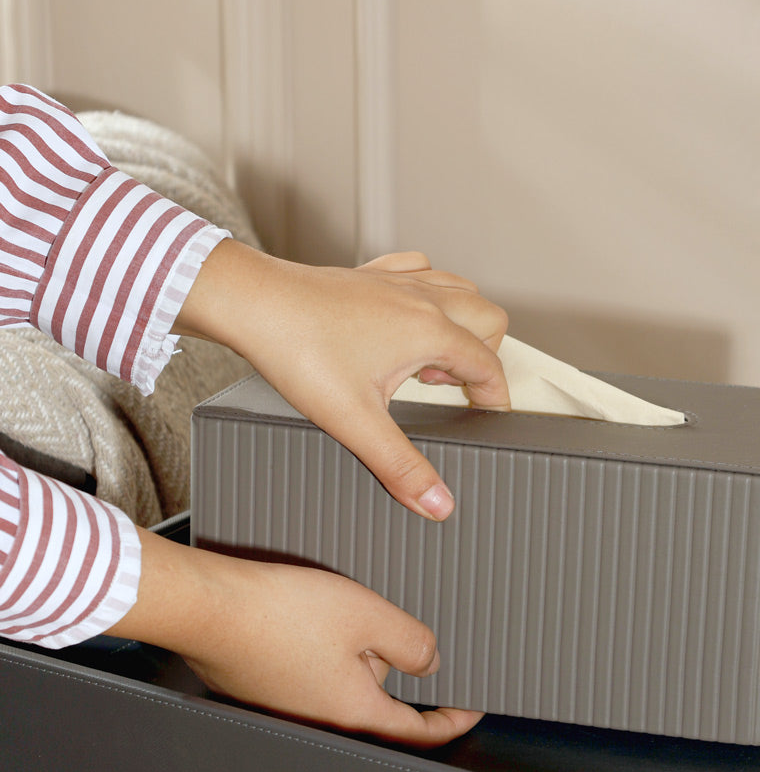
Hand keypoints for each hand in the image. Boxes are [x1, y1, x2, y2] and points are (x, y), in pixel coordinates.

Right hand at [110, 531, 483, 747]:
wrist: (211, 607)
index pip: (417, 733)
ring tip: (334, 608)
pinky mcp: (268, 689)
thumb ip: (412, 642)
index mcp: (354, 713)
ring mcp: (292, 708)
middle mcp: (322, 720)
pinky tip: (308, 616)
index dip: (451, 721)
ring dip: (353, 646)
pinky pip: (314, 670)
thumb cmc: (282, 613)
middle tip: (379, 618)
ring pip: (345, 679)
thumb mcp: (369, 616)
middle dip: (388, 657)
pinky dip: (323, 646)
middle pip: (379, 697)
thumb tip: (430, 663)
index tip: (470, 709)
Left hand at [176, 243, 509, 520]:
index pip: (489, 363)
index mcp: (429, 330)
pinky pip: (421, 270)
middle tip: (452, 388)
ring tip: (429, 358)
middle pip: (488, 317)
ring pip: (460, 288)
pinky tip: (406, 315)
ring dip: (461, 322)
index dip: (494, 396)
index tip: (485, 416)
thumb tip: (436, 501)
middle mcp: (421, 298)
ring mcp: (397, 280)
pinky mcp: (371, 273)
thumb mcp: (354, 420)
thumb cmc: (296, 348)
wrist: (252, 303)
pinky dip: (428, 292)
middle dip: (484, 355)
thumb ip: (400, 465)